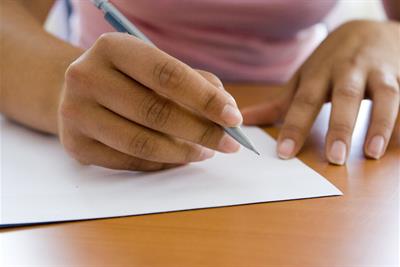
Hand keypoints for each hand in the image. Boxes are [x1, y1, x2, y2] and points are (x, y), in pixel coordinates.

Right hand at [58, 33, 241, 170]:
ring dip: (183, 153)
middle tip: (228, 143)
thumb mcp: (156, 67)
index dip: (205, 99)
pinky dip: (161, 164)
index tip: (233, 118)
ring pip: (142, 143)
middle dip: (201, 132)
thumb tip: (227, 111)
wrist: (80, 90)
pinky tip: (177, 158)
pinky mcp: (75, 145)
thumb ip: (195, 83)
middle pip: (156, 113)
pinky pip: (130, 162)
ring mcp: (76, 113)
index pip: (167, 75)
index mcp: (113, 48)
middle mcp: (87, 77)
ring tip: (205, 152)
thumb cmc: (129, 78)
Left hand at [242, 20, 399, 164]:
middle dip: (339, 126)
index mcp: (319, 72)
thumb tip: (245, 119)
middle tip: (335, 157)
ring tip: (372, 153)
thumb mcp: (304, 77)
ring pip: (383, 95)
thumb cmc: (331, 60)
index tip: (284, 152)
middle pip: (344, 97)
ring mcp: (378, 72)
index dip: (294, 127)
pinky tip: (397, 142)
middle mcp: (348, 70)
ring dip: (379, 124)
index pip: (304, 101)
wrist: (370, 28)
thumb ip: (279, 103)